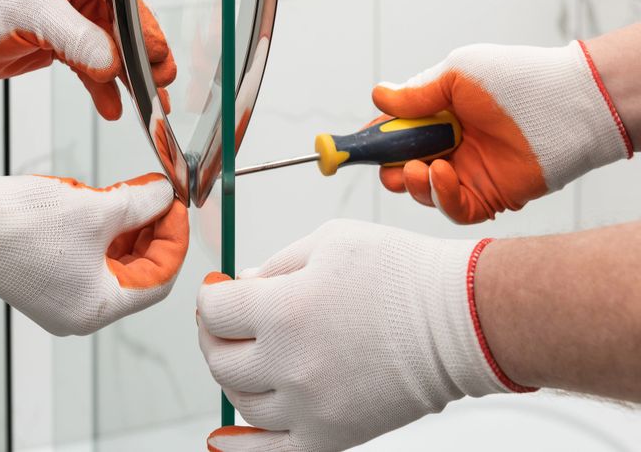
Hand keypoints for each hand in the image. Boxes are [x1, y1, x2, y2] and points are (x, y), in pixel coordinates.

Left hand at [0, 0, 175, 119]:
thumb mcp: (32, 16)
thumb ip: (78, 39)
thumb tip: (112, 63)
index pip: (124, 0)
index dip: (143, 31)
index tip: (157, 57)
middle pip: (125, 29)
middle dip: (143, 60)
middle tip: (161, 85)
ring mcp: (75, 21)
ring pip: (113, 53)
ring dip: (129, 80)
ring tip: (149, 105)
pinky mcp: (65, 46)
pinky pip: (93, 69)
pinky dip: (103, 89)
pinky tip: (113, 107)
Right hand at [0, 169, 188, 335]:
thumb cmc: (20, 224)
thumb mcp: (97, 210)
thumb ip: (141, 204)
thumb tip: (165, 196)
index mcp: (97, 308)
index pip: (158, 279)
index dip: (173, 240)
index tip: (176, 208)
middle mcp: (80, 311)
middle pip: (137, 272)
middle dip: (152, 231)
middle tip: (161, 197)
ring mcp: (61, 297)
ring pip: (114, 263)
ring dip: (130, 229)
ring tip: (137, 194)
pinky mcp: (47, 279)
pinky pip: (90, 259)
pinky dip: (106, 233)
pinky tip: (112, 205)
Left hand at [198, 220, 530, 451]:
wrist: (460, 319)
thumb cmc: (403, 273)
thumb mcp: (331, 241)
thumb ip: (277, 262)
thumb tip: (243, 282)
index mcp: (283, 309)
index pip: (214, 310)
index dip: (211, 296)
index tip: (218, 291)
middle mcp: (289, 363)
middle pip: (219, 357)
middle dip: (214, 333)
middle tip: (225, 321)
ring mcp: (309, 406)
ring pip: (240, 401)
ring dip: (234, 375)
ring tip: (248, 356)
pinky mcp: (332, 436)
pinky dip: (242, 447)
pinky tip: (224, 440)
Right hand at [372, 41, 631, 222]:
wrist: (565, 104)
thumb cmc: (514, 80)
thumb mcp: (456, 76)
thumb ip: (416, 94)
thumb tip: (376, 96)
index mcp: (442, 116)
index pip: (398, 132)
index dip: (376, 139)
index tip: (358, 142)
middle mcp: (452, 146)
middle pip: (404, 167)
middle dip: (389, 168)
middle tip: (387, 163)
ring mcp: (468, 173)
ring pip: (423, 191)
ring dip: (411, 182)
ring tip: (418, 167)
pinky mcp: (488, 196)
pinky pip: (454, 208)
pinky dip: (440, 196)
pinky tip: (440, 174)